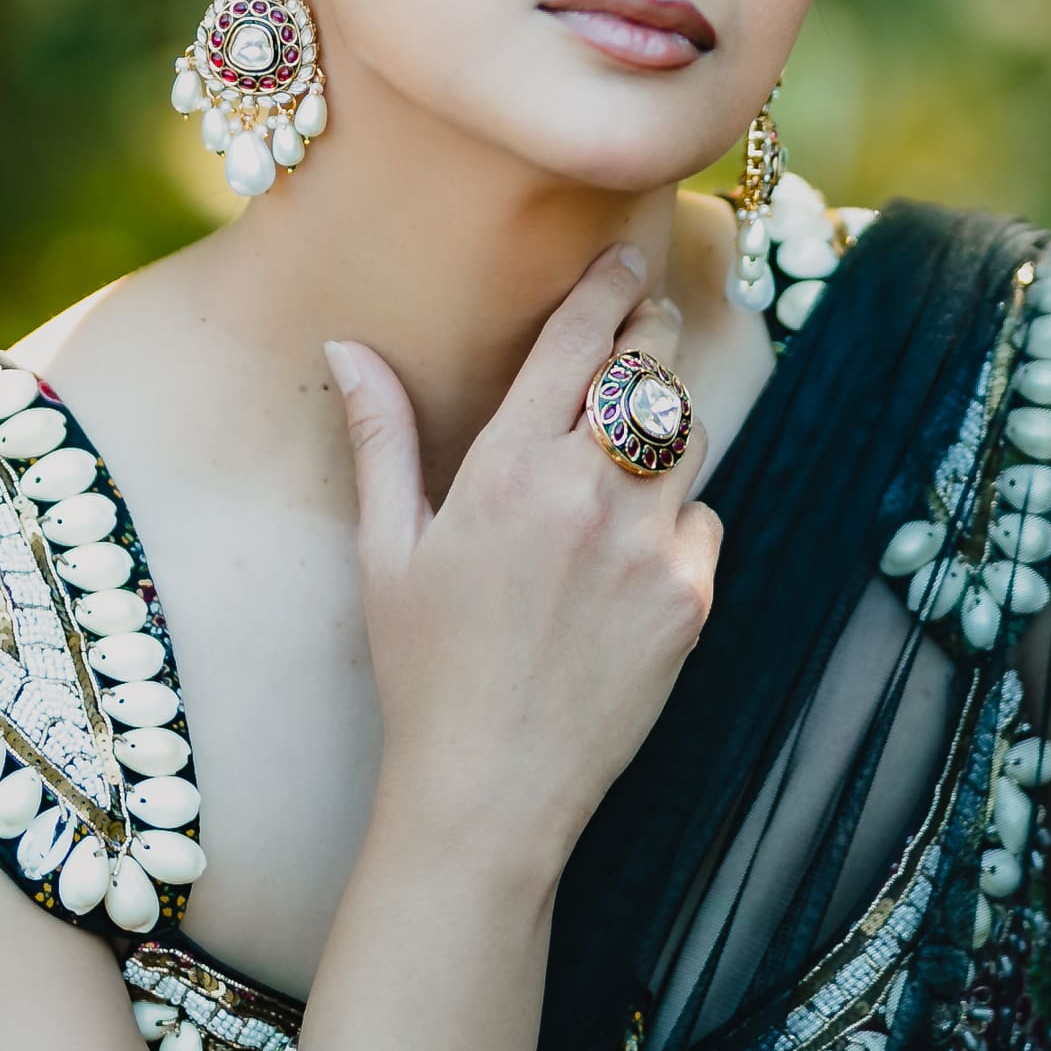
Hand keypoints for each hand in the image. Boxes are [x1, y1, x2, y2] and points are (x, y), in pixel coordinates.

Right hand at [323, 244, 723, 878]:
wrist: (490, 793)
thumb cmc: (421, 671)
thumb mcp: (385, 550)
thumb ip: (381, 437)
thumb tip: (347, 346)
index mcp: (506, 471)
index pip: (578, 342)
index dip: (608, 287)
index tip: (625, 257)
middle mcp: (586, 494)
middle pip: (650, 371)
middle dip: (650, 334)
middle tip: (645, 317)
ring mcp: (649, 546)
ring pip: (686, 436)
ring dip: (664, 420)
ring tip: (631, 433)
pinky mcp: (691, 597)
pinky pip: (703, 520)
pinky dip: (678, 518)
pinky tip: (631, 551)